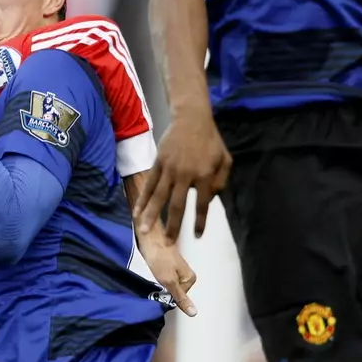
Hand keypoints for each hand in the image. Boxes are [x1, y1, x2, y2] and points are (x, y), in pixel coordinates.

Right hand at [137, 113, 231, 240]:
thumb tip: (212, 198)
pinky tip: (136, 211)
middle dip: (173, 226)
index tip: (196, 236)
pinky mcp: (158, 163)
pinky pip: (149, 184)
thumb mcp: (225, 160)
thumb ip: (221, 181)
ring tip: (145, 231)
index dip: (199, 221)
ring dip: (152, 215)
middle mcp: (186, 174)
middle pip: (177, 205)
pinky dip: (142, 198)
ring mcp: (169, 169)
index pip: (202, 204)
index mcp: (205, 175)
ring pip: (159, 196)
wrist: (192, 119)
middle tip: (168, 242)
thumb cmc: (210, 141)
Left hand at [137, 229, 197, 316]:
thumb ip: (180, 298)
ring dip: (158, 282)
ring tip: (152, 274)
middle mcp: (186, 273)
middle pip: (173, 291)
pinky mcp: (167, 264)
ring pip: (167, 284)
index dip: (168, 296)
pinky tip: (150, 271)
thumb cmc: (159, 258)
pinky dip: (155, 276)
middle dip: (163, 289)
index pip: (179, 298)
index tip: (160, 289)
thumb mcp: (169, 282)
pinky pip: (161, 277)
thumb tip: (194, 313)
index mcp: (191, 278)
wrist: (149, 238)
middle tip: (155, 281)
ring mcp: (176, 268)